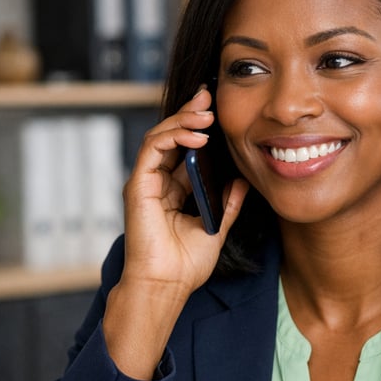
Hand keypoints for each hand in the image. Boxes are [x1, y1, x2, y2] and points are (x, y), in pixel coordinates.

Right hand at [102, 87, 247, 379]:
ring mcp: (146, 182)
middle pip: (171, 136)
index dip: (198, 125)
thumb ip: (228, 203)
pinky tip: (197, 136)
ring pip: (160, 136)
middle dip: (190, 112)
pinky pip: (152, 149)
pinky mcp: (138, 186)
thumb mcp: (216, 227)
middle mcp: (158, 182)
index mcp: (174, 190)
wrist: (166, 285)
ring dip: (183, 120)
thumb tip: (242, 179)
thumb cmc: (186, 265)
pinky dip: (173, 137)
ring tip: (206, 112)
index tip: (217, 106)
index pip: (185, 148)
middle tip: (209, 94)